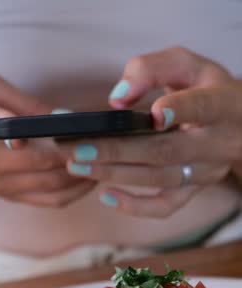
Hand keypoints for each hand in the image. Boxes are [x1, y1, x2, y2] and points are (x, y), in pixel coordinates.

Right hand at [0, 74, 92, 206]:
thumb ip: (21, 101)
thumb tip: (61, 118)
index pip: (2, 130)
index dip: (35, 131)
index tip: (62, 130)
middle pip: (43, 163)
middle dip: (76, 152)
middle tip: (100, 141)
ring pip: (52, 186)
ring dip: (81, 173)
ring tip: (101, 157)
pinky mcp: (10, 197)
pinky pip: (50, 200)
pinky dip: (76, 191)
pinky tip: (90, 177)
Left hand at [66, 47, 240, 216]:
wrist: (236, 123)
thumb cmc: (205, 88)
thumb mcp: (187, 64)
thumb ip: (152, 69)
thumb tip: (117, 98)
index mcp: (221, 104)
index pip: (203, 107)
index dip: (180, 111)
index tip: (155, 113)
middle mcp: (216, 143)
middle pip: (165, 150)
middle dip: (118, 151)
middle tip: (77, 148)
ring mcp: (204, 171)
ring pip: (159, 178)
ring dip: (115, 174)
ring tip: (77, 166)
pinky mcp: (192, 189)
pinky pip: (166, 206)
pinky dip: (136, 206)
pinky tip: (106, 196)